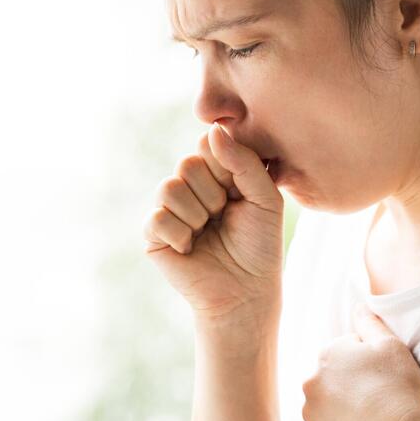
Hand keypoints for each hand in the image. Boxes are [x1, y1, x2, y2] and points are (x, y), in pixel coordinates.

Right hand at [143, 122, 284, 322]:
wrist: (247, 292)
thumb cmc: (260, 245)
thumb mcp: (265, 198)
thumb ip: (244, 161)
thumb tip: (212, 129)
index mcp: (216, 172)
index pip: (207, 144)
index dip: (224, 167)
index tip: (239, 192)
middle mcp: (190, 185)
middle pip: (187, 164)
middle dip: (213, 194)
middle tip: (224, 216)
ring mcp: (169, 209)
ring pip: (170, 188)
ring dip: (197, 215)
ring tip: (208, 232)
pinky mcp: (154, 235)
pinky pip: (157, 218)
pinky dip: (180, 235)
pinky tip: (191, 248)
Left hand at [301, 303, 419, 420]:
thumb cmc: (397, 388)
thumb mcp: (390, 344)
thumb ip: (369, 322)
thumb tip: (359, 306)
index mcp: (326, 355)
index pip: (346, 350)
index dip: (367, 359)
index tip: (381, 372)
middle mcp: (311, 383)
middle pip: (334, 376)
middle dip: (351, 380)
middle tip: (377, 392)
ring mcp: (313, 414)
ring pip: (329, 402)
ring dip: (344, 404)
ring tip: (371, 412)